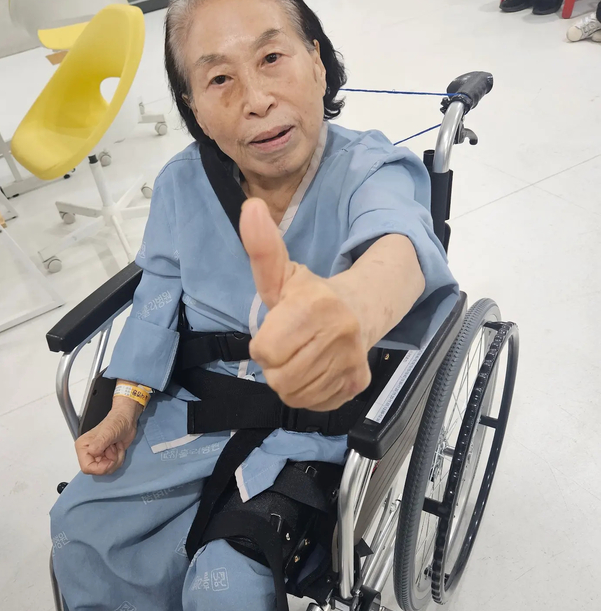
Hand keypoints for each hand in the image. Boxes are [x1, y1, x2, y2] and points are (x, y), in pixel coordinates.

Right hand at [74, 399, 140, 474]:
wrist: (127, 420)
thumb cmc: (116, 422)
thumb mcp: (108, 431)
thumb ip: (100, 442)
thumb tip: (92, 452)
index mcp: (83, 447)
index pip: (87, 468)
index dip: (101, 467)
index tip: (111, 457)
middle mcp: (88, 453)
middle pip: (98, 471)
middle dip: (111, 462)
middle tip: (114, 448)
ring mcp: (98, 456)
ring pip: (107, 470)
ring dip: (116, 459)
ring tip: (116, 446)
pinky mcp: (107, 458)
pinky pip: (113, 467)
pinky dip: (119, 459)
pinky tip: (118, 448)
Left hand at [240, 198, 371, 411]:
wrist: (361, 309)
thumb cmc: (311, 296)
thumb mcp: (282, 273)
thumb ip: (262, 248)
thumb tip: (250, 207)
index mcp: (314, 305)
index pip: (265, 351)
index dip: (264, 344)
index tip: (276, 330)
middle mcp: (339, 333)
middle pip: (279, 378)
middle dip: (276, 365)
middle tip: (289, 346)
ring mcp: (351, 361)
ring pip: (295, 394)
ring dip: (290, 380)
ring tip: (301, 357)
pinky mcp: (358, 383)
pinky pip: (316, 403)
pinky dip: (310, 393)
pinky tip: (317, 370)